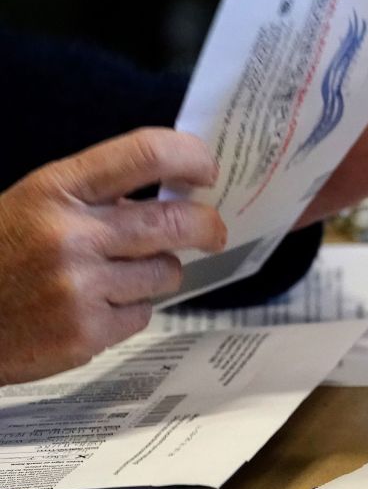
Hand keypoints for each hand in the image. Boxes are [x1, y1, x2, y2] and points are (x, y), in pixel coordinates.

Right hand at [0, 128, 226, 384]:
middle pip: (177, 222)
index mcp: (55, 190)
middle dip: (208, 226)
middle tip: (214, 232)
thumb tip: (171, 194)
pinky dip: (129, 310)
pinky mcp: (86, 333)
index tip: (208, 170)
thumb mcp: (32, 204)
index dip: (191, 157)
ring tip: (120, 276)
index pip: (145, 155)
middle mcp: (71, 236)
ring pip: (166, 272)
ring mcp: (80, 287)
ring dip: (159, 273)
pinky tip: (94, 307)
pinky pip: (142, 314)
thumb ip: (95, 196)